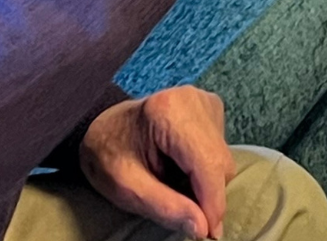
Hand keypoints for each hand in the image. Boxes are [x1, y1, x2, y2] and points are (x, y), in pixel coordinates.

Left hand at [80, 87, 234, 239]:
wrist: (103, 125)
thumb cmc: (108, 153)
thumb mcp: (125, 186)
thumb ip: (164, 207)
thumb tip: (203, 227)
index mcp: (169, 112)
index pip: (207, 164)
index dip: (212, 203)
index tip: (208, 234)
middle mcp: (193, 100)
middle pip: (219, 164)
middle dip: (205, 195)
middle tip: (177, 209)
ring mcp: (204, 101)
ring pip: (223, 160)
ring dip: (204, 183)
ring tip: (170, 183)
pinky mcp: (210, 108)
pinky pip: (220, 151)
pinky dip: (203, 170)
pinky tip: (179, 168)